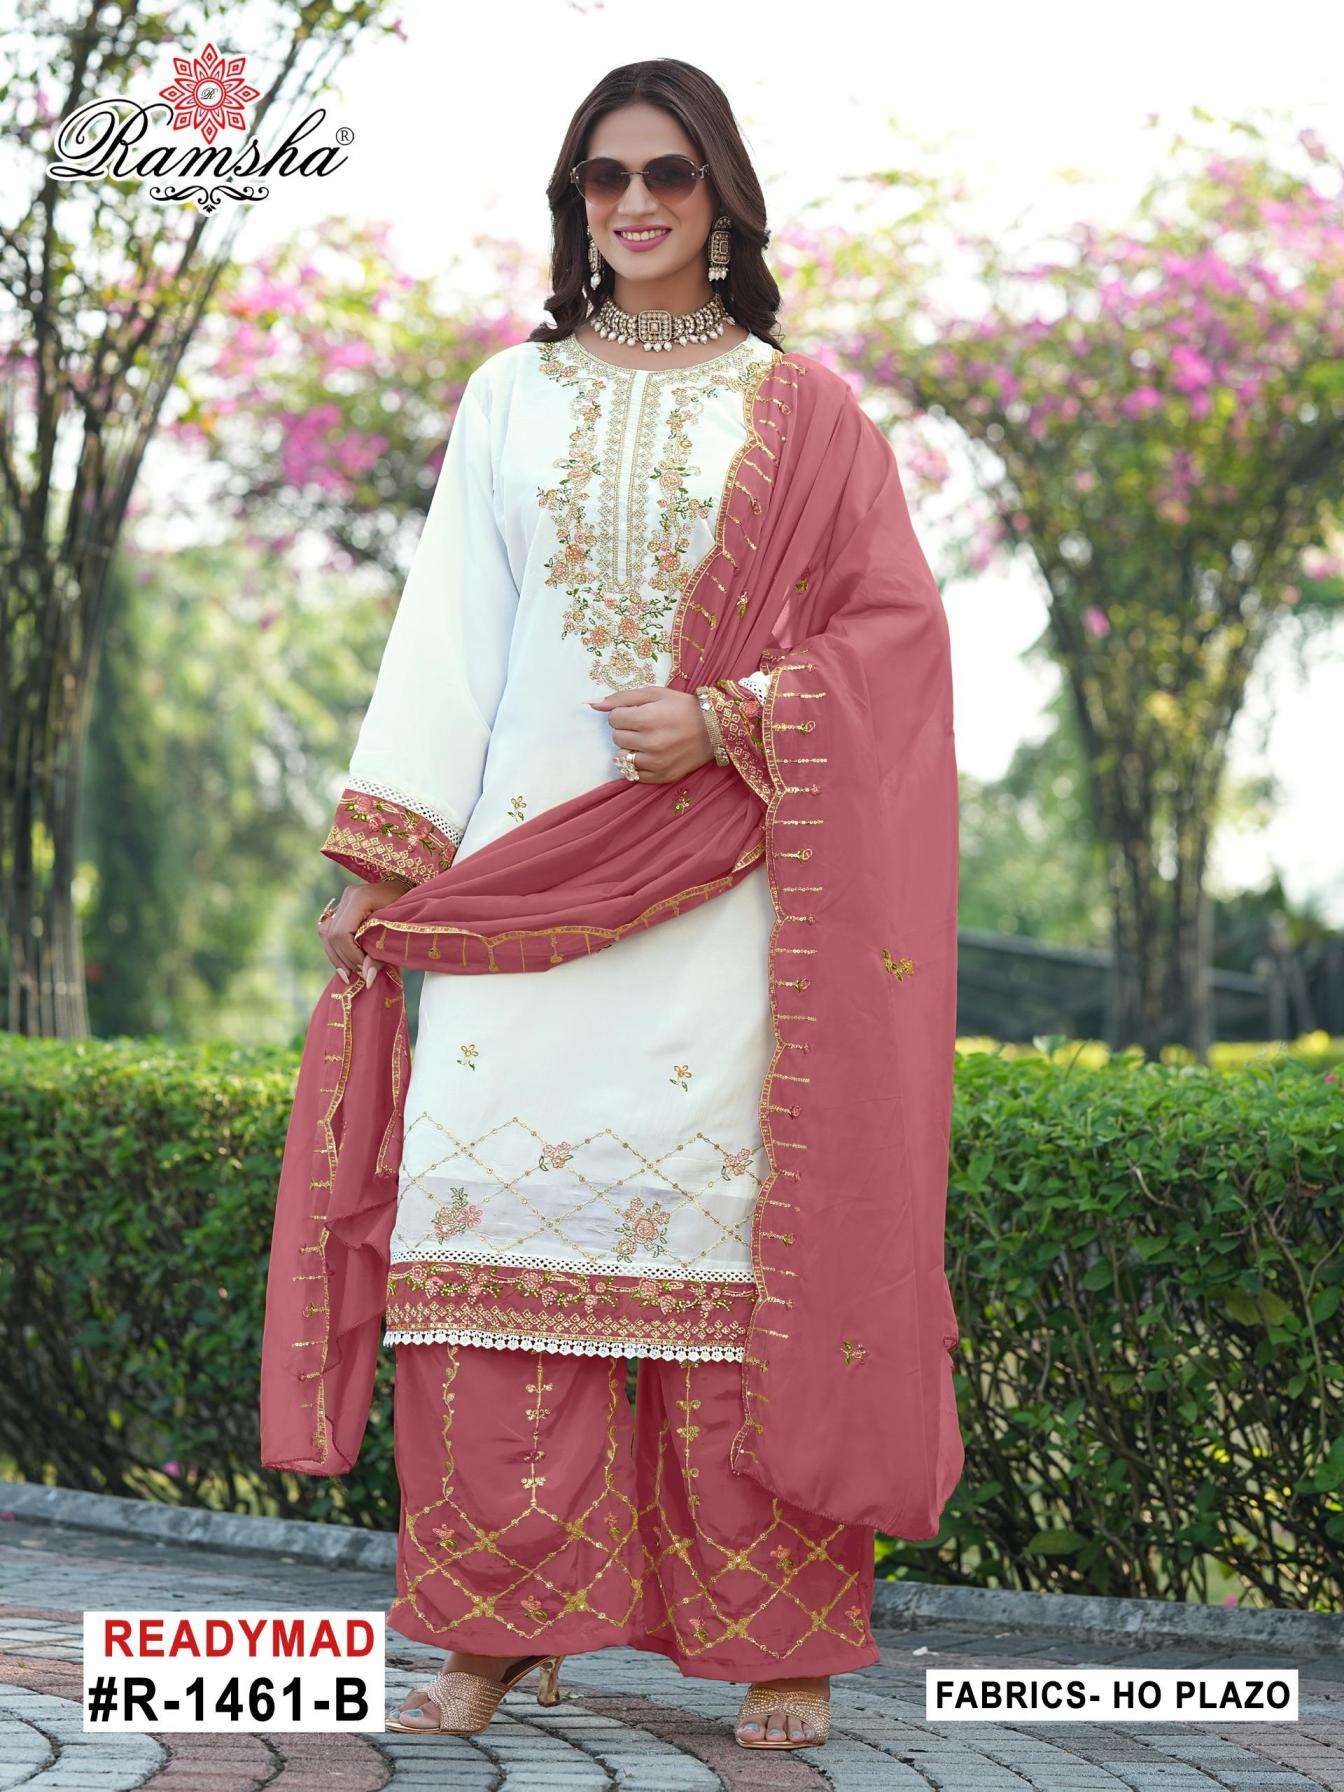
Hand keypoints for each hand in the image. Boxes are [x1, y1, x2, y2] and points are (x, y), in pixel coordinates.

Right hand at [317, 875, 411, 986]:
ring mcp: (344, 901)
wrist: (417, 893)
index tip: (365, 969)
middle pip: (332, 935)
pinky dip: (338, 949)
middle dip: (345, 959)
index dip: (351, 955)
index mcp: (361, 898)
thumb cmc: (412, 911)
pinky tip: (349, 964)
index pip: (342, 933)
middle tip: (362, 974)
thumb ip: (381, 955)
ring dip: (338, 957)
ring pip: (326, 933)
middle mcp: (348, 896)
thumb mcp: (398, 932)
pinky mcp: (345, 908)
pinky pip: (331, 931)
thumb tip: (367, 979)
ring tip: (353, 974)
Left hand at [588, 685, 713, 782]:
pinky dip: (638, 764)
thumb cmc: (682, 707)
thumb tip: (593, 704)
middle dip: (626, 730)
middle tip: (645, 726)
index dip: (623, 713)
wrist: (715, 728)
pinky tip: (652, 754)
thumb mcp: (654, 694)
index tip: (637, 713)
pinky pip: (634, 775)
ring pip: (622, 758)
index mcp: (647, 720)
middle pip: (616, 738)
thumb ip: (622, 698)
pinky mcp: (661, 777)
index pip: (613, 719)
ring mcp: (656, 764)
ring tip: (647, 741)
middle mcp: (650, 744)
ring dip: (631, 748)